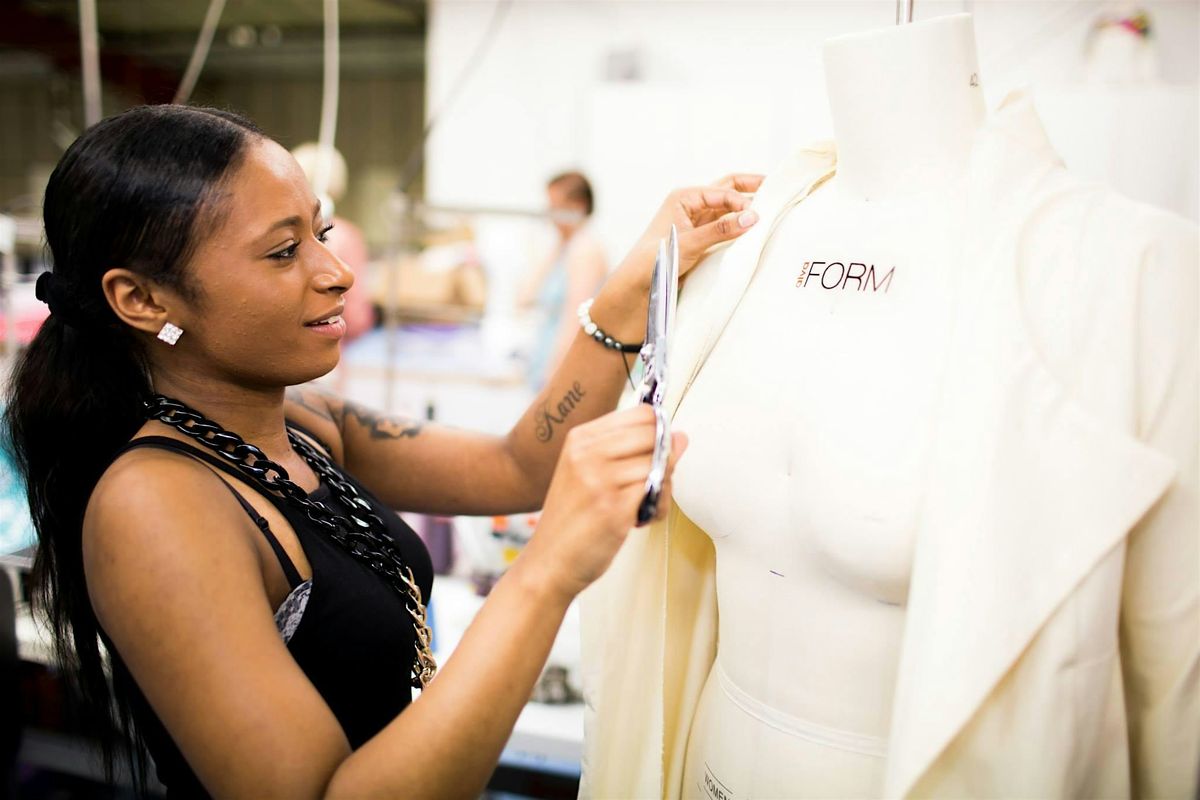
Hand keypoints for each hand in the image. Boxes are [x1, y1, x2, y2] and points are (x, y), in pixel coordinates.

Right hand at [518, 405, 687, 601]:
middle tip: (652, 482)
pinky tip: (641, 520)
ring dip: (663, 488)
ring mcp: (600, 479)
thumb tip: (680, 437)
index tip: (653, 456)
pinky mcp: (614, 508)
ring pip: (660, 464)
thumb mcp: (589, 474)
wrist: (548, 562)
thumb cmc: (572, 520)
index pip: (642, 414)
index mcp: (581, 438)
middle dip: (665, 458)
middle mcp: (588, 453)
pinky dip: (658, 507)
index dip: (658, 434)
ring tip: (644, 506)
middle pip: (654, 435)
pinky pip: (658, 493)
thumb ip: (632, 451)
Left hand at [628, 173, 765, 280]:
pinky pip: (725, 227)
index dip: (743, 201)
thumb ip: (720, 230)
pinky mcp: (700, 239)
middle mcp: (691, 206)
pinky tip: (753, 231)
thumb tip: (753, 217)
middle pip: (727, 190)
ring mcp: (697, 222)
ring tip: (771, 209)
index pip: (723, 191)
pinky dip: (739, 227)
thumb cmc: (652, 260)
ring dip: (746, 209)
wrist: (636, 287)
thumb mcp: (688, 243)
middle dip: (751, 188)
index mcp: (684, 197)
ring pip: (728, 209)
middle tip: (777, 189)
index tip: (759, 216)